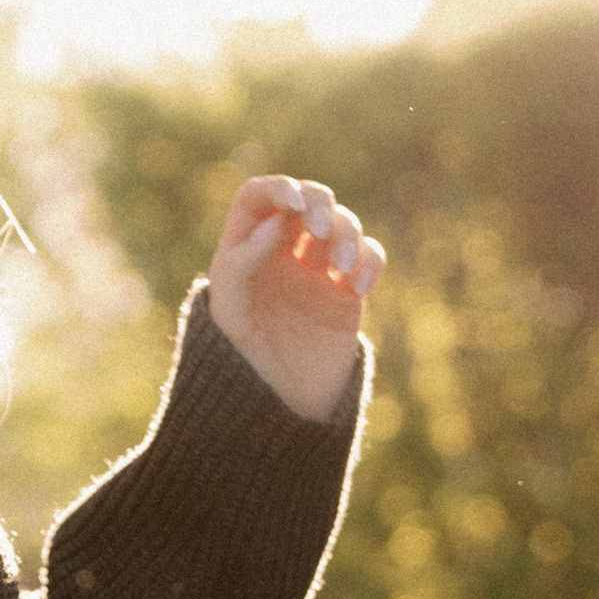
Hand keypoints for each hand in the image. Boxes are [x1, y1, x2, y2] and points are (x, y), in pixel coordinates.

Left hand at [206, 174, 383, 423]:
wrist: (280, 411)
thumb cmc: (242, 364)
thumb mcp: (229, 314)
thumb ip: (242, 264)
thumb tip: (278, 222)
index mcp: (243, 251)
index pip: (259, 197)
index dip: (278, 188)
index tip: (295, 204)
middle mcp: (280, 254)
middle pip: (307, 200)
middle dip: (319, 203)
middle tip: (319, 228)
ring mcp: (316, 271)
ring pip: (341, 224)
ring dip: (346, 234)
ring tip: (341, 267)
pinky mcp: (346, 292)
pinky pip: (367, 257)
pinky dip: (369, 260)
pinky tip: (358, 285)